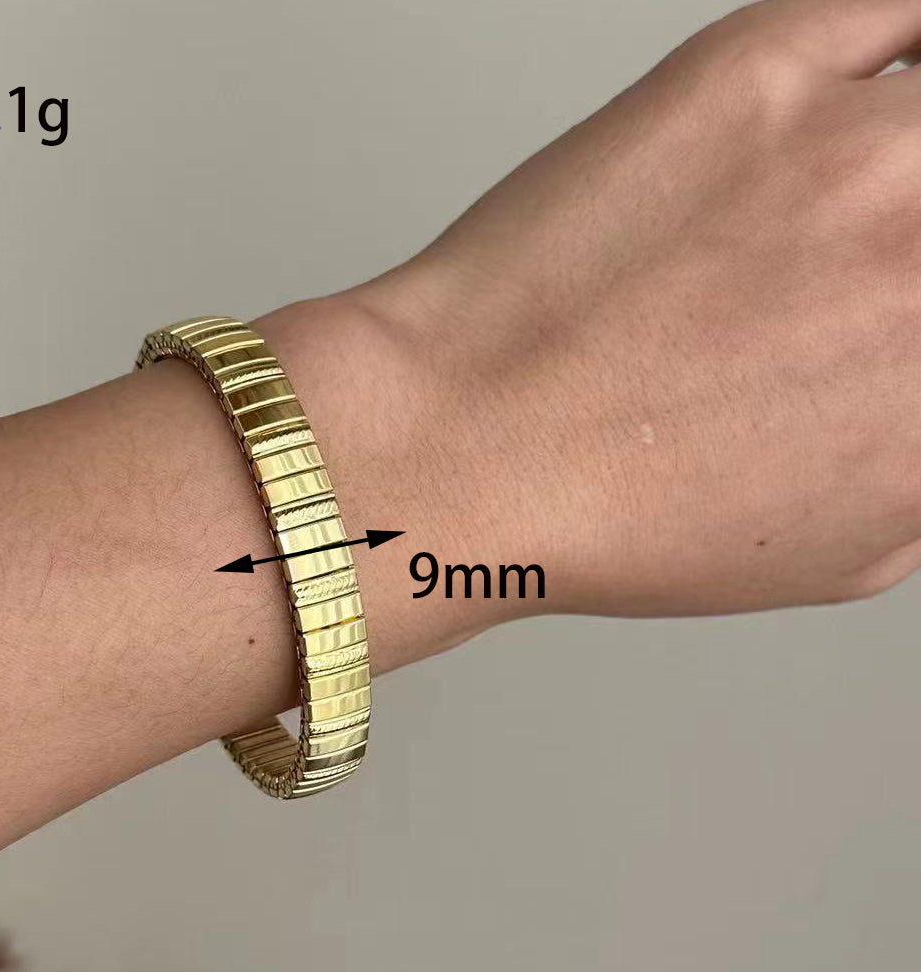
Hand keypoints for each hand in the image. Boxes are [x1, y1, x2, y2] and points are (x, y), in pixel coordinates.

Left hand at [317, 0, 920, 630]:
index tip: (912, 307)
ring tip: (845, 197)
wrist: (464, 446)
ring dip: (904, 150)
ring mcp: (862, 150)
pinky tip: (866, 94)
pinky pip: (898, 9)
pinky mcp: (763, 71)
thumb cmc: (617, 512)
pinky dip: (902, 42)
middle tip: (875, 264)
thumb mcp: (845, 548)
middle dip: (914, 244)